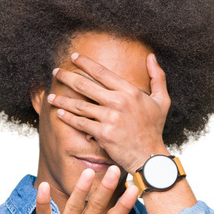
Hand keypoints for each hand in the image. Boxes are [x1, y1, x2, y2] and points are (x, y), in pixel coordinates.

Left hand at [47, 51, 170, 174]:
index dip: (85, 63)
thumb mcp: (162, 101)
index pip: (102, 72)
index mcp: (130, 91)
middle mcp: (118, 102)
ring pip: (80, 105)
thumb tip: (151, 56)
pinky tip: (59, 112)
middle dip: (67, 77)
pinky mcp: (102, 134)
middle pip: (85, 85)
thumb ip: (157, 77)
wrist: (149, 157)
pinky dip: (68, 117)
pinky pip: (80, 123)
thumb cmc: (154, 129)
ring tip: (51, 95)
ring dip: (62, 99)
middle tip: (56, 72)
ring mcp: (109, 118)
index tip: (74, 57)